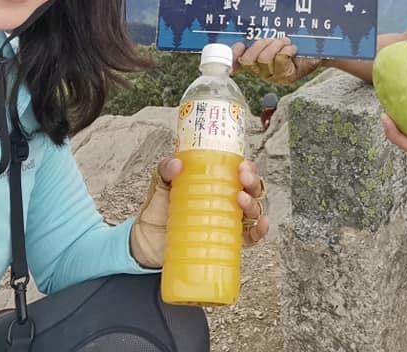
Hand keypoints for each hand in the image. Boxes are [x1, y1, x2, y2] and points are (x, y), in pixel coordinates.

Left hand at [130, 158, 269, 266]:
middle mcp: (227, 200)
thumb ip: (165, 170)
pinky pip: (251, 237)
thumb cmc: (157, 210)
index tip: (242, 166)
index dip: (247, 167)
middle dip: (253, 181)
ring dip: (254, 203)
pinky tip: (260, 224)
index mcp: (216, 183)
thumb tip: (177, 164)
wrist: (146, 243)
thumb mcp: (160, 185)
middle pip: (251, 188)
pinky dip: (260, 231)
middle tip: (243, 179)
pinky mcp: (228, 241)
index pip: (239, 171)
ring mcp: (229, 221)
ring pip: (254, 209)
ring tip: (241, 200)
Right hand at [232, 37, 321, 83]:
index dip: (233, 56)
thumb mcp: (276, 36)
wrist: (317, 49)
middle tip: (274, 40)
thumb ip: (262, 34)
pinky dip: (287, 50)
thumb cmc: (294, 40)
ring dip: (276, 46)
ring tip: (286, 43)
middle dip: (260, 45)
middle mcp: (260, 70)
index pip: (236, 62)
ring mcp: (272, 76)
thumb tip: (246, 26)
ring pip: (264, 59)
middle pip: (248, 60)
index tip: (239, 45)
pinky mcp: (286, 77)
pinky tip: (293, 50)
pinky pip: (280, 60)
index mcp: (253, 59)